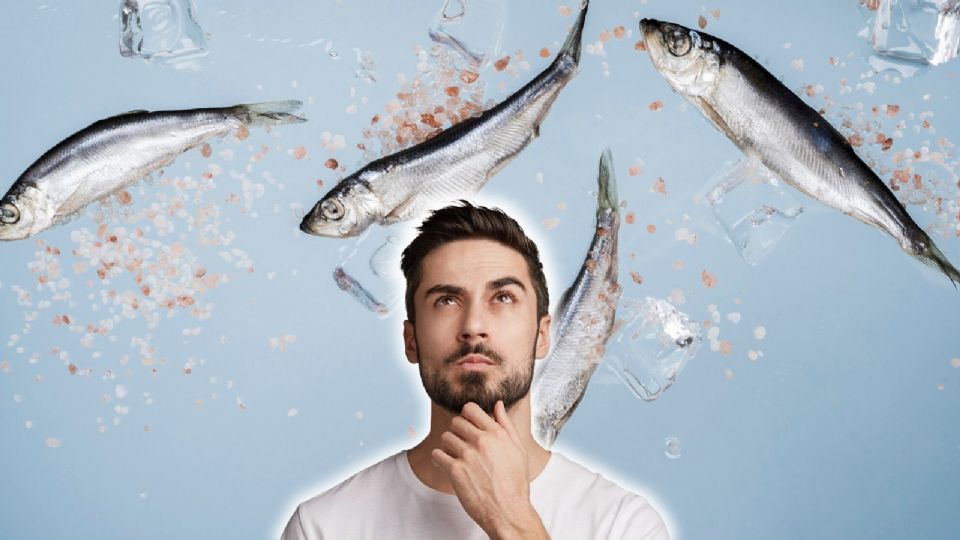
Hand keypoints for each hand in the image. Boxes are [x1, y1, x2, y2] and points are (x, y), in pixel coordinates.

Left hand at [431, 401, 548, 539]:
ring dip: (448, 446)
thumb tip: (498, 404)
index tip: (468, 426)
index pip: (470, 409)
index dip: (466, 416)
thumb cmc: (515, 482)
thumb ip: (506, 424)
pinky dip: (440, 459)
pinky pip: (437, 454)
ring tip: (458, 458)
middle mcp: (482, 441)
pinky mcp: (455, 470)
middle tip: (463, 446)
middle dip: (458, 432)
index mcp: (497, 433)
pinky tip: (449, 467)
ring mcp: (468, 455)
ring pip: (445, 437)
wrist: (508, 511)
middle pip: (456, 422)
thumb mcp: (517, 449)